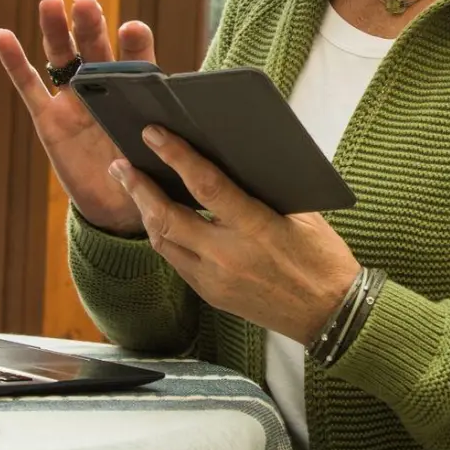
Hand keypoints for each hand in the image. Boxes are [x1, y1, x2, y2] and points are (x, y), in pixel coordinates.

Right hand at [0, 0, 153, 235]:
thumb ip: (166, 131)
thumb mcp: (161, 152)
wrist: (121, 206)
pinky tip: (3, 36)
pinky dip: (15, 62)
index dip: (134, 45)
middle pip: (94, 48)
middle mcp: (104, 88)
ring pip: (62, 57)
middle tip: (86, 3)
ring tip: (50, 2)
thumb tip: (182, 116)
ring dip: (55, 29)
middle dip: (90, 25)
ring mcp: (74, 101)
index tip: (133, 31)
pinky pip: (29, 87)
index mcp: (137, 90)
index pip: (136, 59)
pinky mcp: (49, 120)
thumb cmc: (149, 172)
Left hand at [109, 125, 360, 344]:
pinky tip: (158, 219)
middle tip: (120, 165)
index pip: (206, 186)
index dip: (176, 157)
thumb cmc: (322, 258)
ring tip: (131, 186)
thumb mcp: (301, 214)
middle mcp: (228, 256)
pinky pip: (176, 262)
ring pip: (163, 242)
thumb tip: (229, 160)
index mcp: (256, 229)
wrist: (330, 314)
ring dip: (144, 212)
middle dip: (139, 188)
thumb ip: (264, 190)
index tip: (153, 134)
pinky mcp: (211, 296)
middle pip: (168, 218)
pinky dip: (164, 236)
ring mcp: (215, 280)